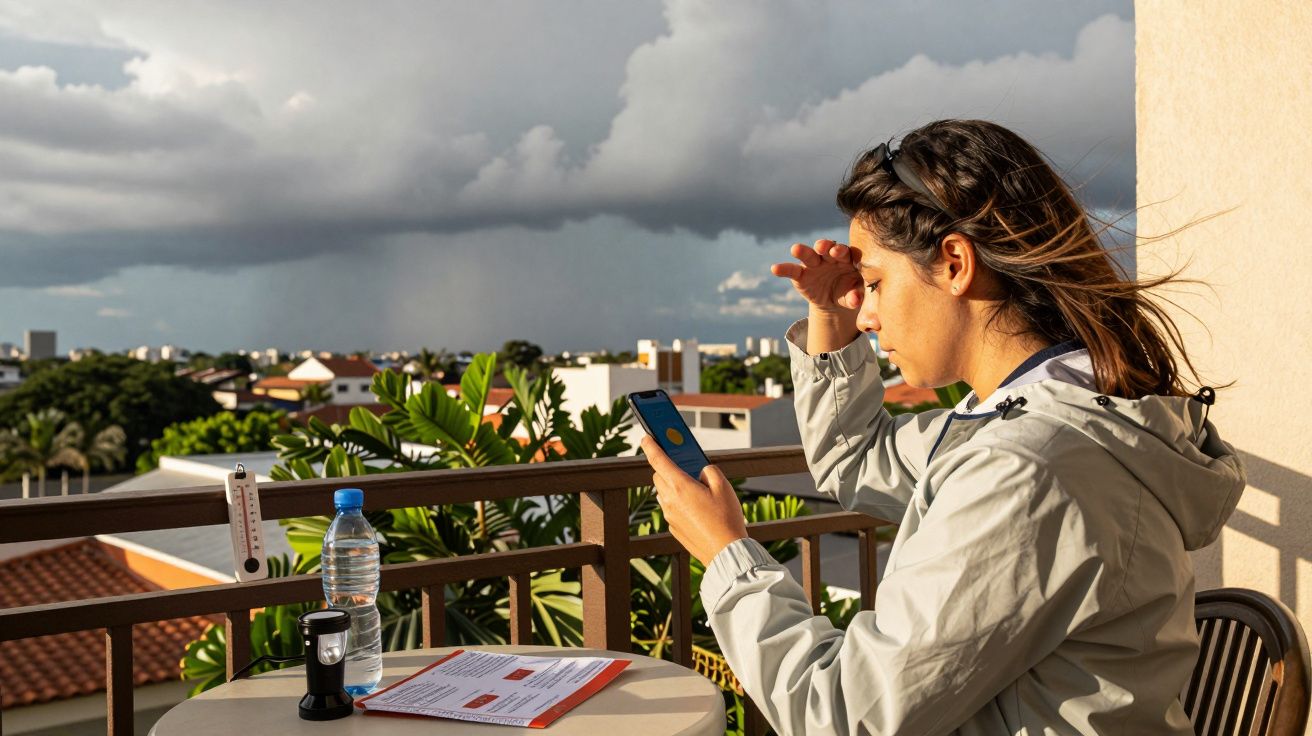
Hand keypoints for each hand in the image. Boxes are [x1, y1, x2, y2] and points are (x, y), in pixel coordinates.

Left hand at [641, 436, 747, 565]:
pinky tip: (697, 508)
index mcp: (680, 486)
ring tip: (695, 489)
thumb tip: (700, 470)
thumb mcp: (723, 486)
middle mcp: (670, 500)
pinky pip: (671, 508)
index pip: (658, 460)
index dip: (650, 446)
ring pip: (664, 493)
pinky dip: (679, 503)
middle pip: (659, 476)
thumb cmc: (726, 519)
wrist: (726, 551)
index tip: (646, 437)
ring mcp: (670, 516)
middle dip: (668, 468)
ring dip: (674, 486)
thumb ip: (709, 471)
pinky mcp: (673, 528)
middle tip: (684, 466)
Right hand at [770, 239, 862, 312]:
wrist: (833, 302)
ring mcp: (814, 264)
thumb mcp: (853, 295)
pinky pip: (791, 270)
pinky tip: (775, 269)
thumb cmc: (848, 292)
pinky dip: (783, 269)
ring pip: (808, 254)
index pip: (845, 251)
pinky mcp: (800, 274)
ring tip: (795, 249)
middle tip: (821, 246)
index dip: (841, 251)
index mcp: (847, 259)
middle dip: (824, 246)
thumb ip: (855, 295)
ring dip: (803, 251)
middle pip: (827, 248)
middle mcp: (829, 257)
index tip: (839, 252)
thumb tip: (856, 300)